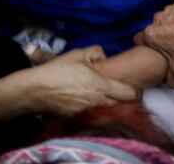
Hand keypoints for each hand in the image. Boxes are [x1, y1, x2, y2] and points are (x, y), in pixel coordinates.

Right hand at [24, 46, 139, 115]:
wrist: (36, 90)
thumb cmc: (57, 70)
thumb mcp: (77, 54)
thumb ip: (96, 52)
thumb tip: (104, 56)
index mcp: (101, 85)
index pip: (130, 94)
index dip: (136, 91)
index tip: (136, 88)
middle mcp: (98, 102)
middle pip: (125, 108)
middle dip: (128, 102)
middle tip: (125, 95)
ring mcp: (89, 113)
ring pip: (112, 114)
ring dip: (115, 108)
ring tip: (111, 100)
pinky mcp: (79, 120)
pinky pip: (98, 118)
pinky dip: (101, 113)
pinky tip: (95, 105)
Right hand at [135, 0, 173, 87]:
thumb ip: (171, 78)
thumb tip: (171, 82)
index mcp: (152, 34)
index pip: (140, 40)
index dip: (147, 46)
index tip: (154, 50)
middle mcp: (159, 18)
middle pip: (155, 28)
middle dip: (162, 36)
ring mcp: (172, 8)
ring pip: (168, 18)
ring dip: (173, 25)